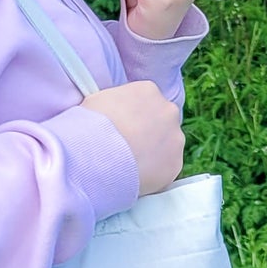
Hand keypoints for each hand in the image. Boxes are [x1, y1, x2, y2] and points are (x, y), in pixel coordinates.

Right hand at [80, 80, 183, 195]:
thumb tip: (111, 112)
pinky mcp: (176, 164)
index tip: (124, 129)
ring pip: (167, 146)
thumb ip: (112, 103)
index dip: (134, 118)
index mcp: (148, 91)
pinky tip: (136, 177)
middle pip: (161, 122)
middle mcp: (168, 110)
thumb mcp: (96, 101)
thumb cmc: (91, 126)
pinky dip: (154, 173)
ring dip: (154, 154)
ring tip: (130, 165)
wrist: (98, 156)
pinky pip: (166, 169)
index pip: (146, 102)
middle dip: (149, 134)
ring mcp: (176, 137)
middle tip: (128, 148)